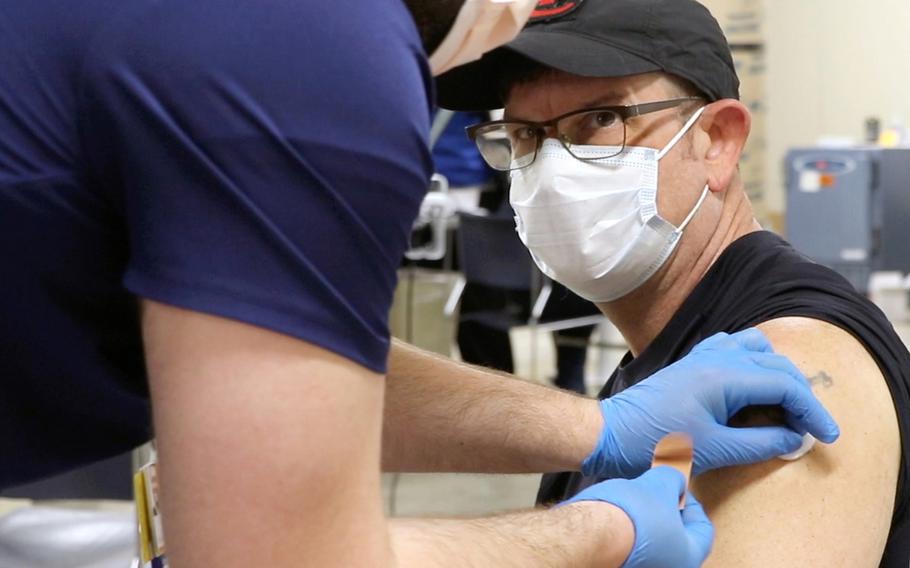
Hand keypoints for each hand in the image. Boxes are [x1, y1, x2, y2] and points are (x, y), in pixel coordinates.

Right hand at [564, 467, 712, 567]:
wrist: (589, 534)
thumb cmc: (630, 516)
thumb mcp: (660, 484)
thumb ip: (673, 479)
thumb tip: (674, 479)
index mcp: (689, 558)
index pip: (703, 528)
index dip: (690, 501)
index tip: (676, 487)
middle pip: (675, 537)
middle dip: (665, 512)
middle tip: (653, 494)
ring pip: (651, 544)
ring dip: (644, 523)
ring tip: (630, 502)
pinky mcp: (617, 566)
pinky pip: (629, 549)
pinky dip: (626, 534)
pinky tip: (614, 517)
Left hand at [581, 329, 840, 478]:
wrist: (611, 434)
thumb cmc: (655, 443)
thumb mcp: (716, 450)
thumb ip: (761, 443)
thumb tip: (795, 438)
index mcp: (724, 375)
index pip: (785, 384)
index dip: (812, 410)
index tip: (826, 436)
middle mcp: (715, 357)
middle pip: (777, 365)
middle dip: (800, 395)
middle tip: (810, 428)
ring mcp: (701, 356)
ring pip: (756, 349)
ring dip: (777, 373)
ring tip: (784, 406)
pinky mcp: (691, 363)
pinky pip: (732, 349)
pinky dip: (753, 365)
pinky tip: (752, 389)